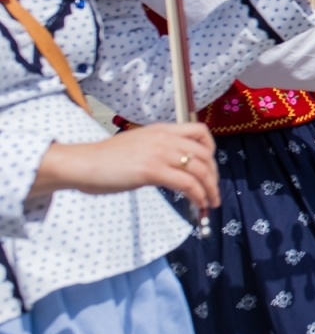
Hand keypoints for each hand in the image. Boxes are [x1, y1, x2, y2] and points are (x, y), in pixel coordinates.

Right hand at [29, 122, 219, 212]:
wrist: (81, 163)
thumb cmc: (104, 159)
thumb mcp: (138, 146)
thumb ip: (158, 150)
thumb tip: (173, 166)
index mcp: (162, 130)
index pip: (200, 130)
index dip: (211, 149)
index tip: (209, 167)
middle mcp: (165, 138)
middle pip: (205, 154)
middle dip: (214, 175)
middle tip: (212, 191)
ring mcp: (159, 153)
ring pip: (200, 170)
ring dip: (210, 188)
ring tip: (210, 203)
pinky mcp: (152, 170)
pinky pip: (186, 183)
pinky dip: (198, 195)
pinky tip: (197, 203)